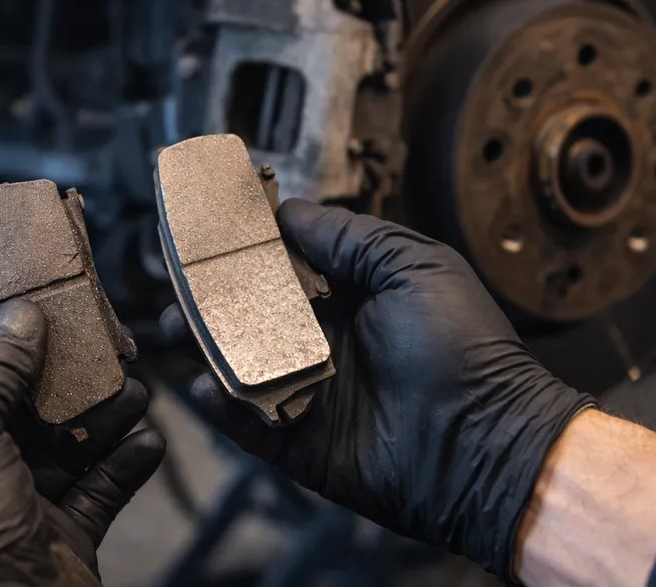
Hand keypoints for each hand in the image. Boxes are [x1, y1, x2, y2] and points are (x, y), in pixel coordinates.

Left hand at [0, 267, 164, 586]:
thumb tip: (20, 313)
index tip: (20, 251)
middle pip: (25, 381)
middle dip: (64, 352)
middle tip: (99, 318)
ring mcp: (23, 493)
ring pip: (73, 427)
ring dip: (105, 406)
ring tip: (130, 390)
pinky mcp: (68, 526)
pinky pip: (106, 478)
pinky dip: (128, 457)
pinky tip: (145, 440)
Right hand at [163, 199, 591, 581]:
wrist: (479, 442)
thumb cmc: (459, 346)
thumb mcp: (412, 264)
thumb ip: (348, 236)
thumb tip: (289, 212)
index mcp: (352, 296)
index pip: (286, 265)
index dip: (247, 247)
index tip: (207, 227)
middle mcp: (325, 341)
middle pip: (251, 314)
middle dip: (210, 297)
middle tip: (177, 280)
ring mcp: (310, 393)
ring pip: (240, 366)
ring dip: (204, 346)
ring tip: (176, 328)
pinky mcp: (300, 444)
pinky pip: (248, 424)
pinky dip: (220, 407)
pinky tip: (201, 386)